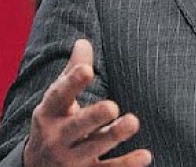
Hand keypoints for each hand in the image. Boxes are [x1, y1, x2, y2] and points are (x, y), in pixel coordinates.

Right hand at [24, 39, 151, 166]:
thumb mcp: (57, 100)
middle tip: (112, 106)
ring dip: (113, 136)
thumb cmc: (55, 123)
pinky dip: (126, 164)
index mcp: (49, 113)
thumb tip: (84, 41)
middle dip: (93, 117)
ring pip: (93, 148)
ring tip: (133, 122)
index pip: (59, 96)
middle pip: (76, 127)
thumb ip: (72, 73)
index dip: (72, 83)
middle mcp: (56, 137)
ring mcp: (70, 159)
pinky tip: (146, 156)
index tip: (87, 69)